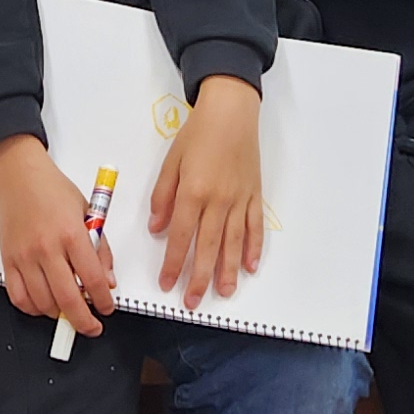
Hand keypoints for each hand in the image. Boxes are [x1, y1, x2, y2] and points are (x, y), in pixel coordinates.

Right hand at [0, 135, 112, 335]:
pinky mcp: (8, 261)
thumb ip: (100, 249)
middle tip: (92, 326)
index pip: (92, 279)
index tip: (107, 308)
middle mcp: (47, 248)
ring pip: (43, 303)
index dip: (103, 301)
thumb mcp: (88, 213)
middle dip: (84, 321)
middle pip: (68, 299)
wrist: (19, 177)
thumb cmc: (54, 191)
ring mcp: (25, 257)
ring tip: (69, 310)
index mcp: (72, 234)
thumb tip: (107, 281)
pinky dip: (33, 308)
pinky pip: (18, 297)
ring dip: (59, 314)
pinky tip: (44, 305)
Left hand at [149, 77, 267, 307]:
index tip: (167, 284)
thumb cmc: (197, 134)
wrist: (231, 111)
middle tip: (193, 302)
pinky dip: (254, 248)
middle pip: (208, 247)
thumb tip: (158, 227)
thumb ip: (163, 197)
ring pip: (234, 242)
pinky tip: (251, 266)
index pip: (181, 237)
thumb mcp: (171, 162)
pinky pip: (255, 227)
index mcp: (193, 192)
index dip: (173, 264)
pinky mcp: (255, 195)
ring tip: (225, 293)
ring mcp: (240, 199)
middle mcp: (218, 200)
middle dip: (199, 278)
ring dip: (229, 271)